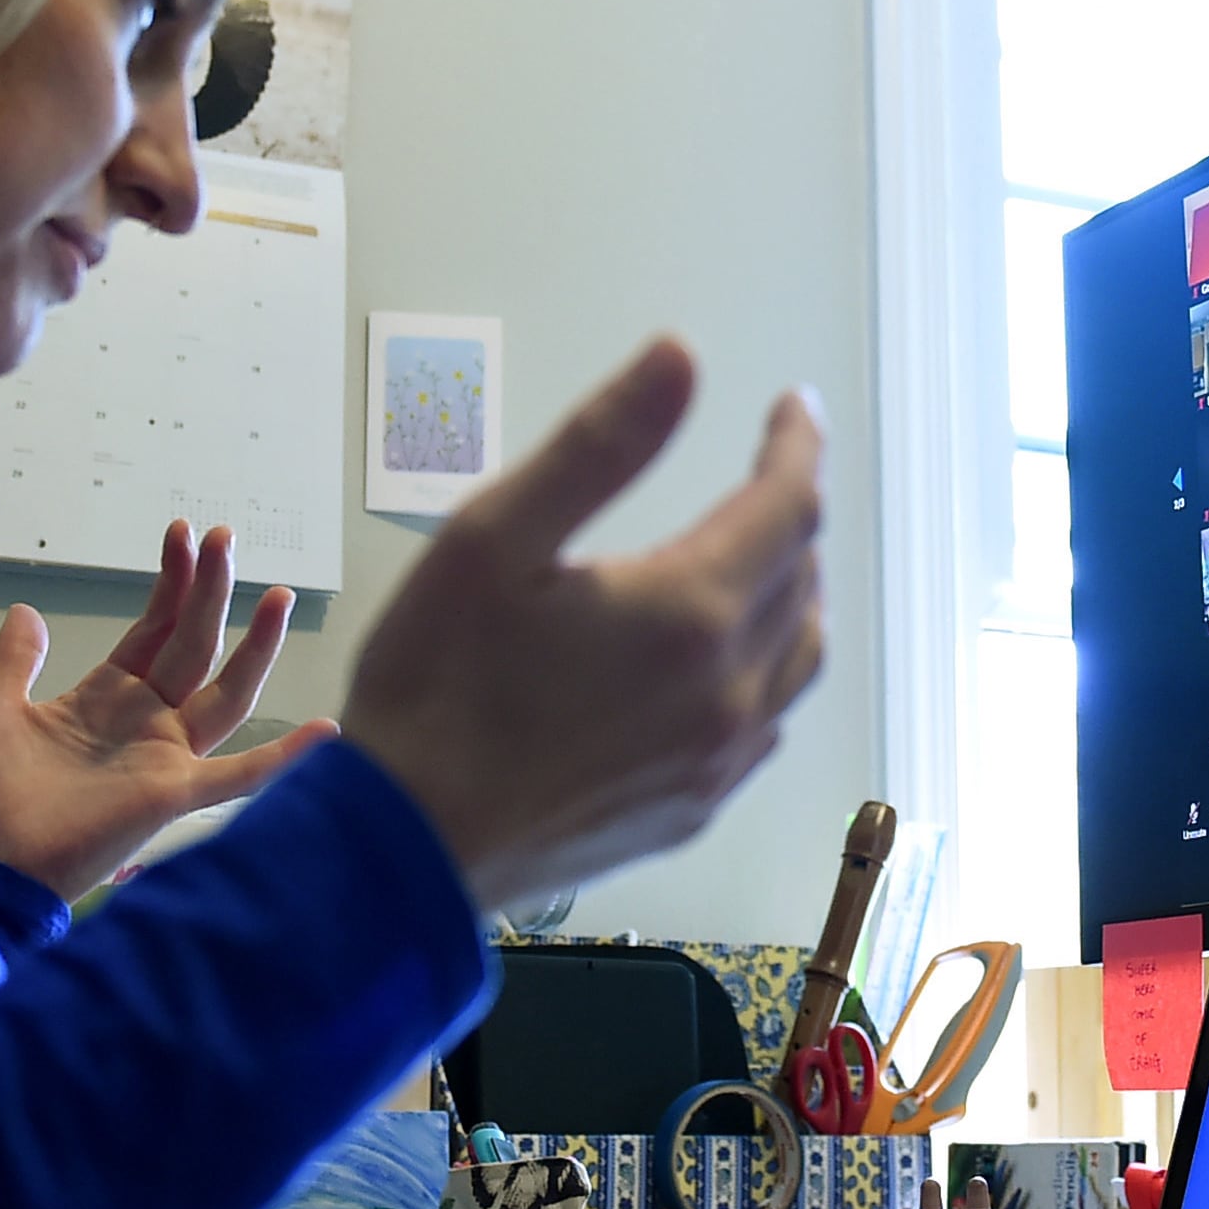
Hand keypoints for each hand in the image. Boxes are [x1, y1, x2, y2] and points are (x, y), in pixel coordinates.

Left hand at [0, 522, 331, 899]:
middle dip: (210, 590)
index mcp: (108, 698)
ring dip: (254, 645)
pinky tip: (328, 732)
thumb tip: (25, 610)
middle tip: (225, 535)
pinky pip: (242, 775)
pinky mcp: (175, 794)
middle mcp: (148, 721)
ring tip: (277, 596)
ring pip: (227, 692)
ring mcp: (166, 756)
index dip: (171, 583)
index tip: (182, 534)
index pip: (154, 629)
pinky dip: (287, 757)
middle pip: (194, 645)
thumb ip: (14, 661)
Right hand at [342, 338, 823, 915]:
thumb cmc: (433, 689)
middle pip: (800, 578)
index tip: (791, 409)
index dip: (797, 446)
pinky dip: (767, 669)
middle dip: (790, 511)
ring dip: (791, 592)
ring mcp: (716, 760)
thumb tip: (679, 359)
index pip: (790, 506)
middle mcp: (727, 690)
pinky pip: (766, 723)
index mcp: (688, 612)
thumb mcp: (492, 539)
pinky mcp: (693, 809)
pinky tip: (723, 660)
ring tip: (760, 554)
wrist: (407, 849)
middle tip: (764, 470)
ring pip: (800, 656)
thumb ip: (599, 445)